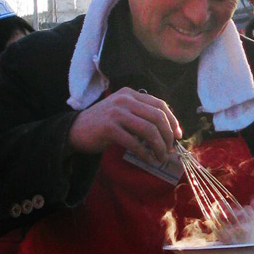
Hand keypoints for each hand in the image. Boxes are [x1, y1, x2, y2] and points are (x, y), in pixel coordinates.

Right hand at [68, 87, 182, 162]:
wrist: (75, 130)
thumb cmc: (103, 124)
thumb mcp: (123, 112)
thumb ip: (141, 115)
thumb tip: (169, 132)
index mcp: (130, 94)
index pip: (160, 104)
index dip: (173, 121)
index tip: (178, 136)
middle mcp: (125, 100)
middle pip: (157, 117)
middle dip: (168, 136)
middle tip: (169, 149)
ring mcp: (116, 113)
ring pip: (148, 130)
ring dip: (159, 147)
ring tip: (161, 157)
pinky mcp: (109, 128)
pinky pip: (134, 143)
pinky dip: (145, 153)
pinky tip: (149, 160)